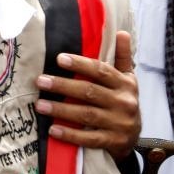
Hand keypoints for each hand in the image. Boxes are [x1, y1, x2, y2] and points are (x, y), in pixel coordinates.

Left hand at [34, 31, 139, 159]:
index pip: (101, 71)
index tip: (59, 59)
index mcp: (125, 84)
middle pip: (90, 92)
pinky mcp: (113, 142)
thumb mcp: (126, 80)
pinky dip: (71, 135)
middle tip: (40, 81)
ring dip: (61, 110)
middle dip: (63, 86)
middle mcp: (124, 102)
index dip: (80, 64)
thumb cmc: (122, 102)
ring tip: (40, 105)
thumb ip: (122, 57)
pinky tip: (53, 130)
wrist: (133, 138)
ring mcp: (120, 124)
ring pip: (87, 115)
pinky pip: (89, 138)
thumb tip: (121, 32)